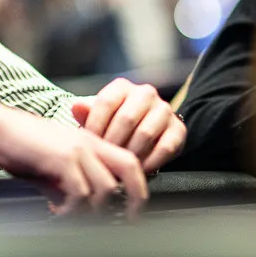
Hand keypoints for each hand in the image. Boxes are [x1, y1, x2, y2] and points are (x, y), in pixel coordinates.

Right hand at [0, 105, 148, 216]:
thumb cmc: (21, 147)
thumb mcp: (51, 169)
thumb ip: (69, 186)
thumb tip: (78, 211)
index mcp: (91, 143)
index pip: (130, 162)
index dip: (138, 188)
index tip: (134, 213)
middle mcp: (89, 143)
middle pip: (129, 168)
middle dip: (135, 199)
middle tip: (127, 221)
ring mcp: (77, 149)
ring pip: (105, 187)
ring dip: (92, 210)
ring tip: (71, 216)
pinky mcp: (61, 158)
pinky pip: (80, 192)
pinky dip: (72, 209)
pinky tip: (55, 208)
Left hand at [72, 78, 186, 173]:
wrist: (146, 134)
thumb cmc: (115, 125)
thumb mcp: (99, 117)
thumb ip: (87, 113)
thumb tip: (76, 107)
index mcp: (123, 87)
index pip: (106, 102)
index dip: (95, 126)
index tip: (90, 144)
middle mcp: (146, 93)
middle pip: (126, 118)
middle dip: (113, 143)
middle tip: (105, 159)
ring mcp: (164, 110)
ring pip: (146, 133)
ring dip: (131, 154)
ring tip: (120, 165)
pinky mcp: (178, 129)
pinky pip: (165, 147)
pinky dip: (150, 162)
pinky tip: (139, 169)